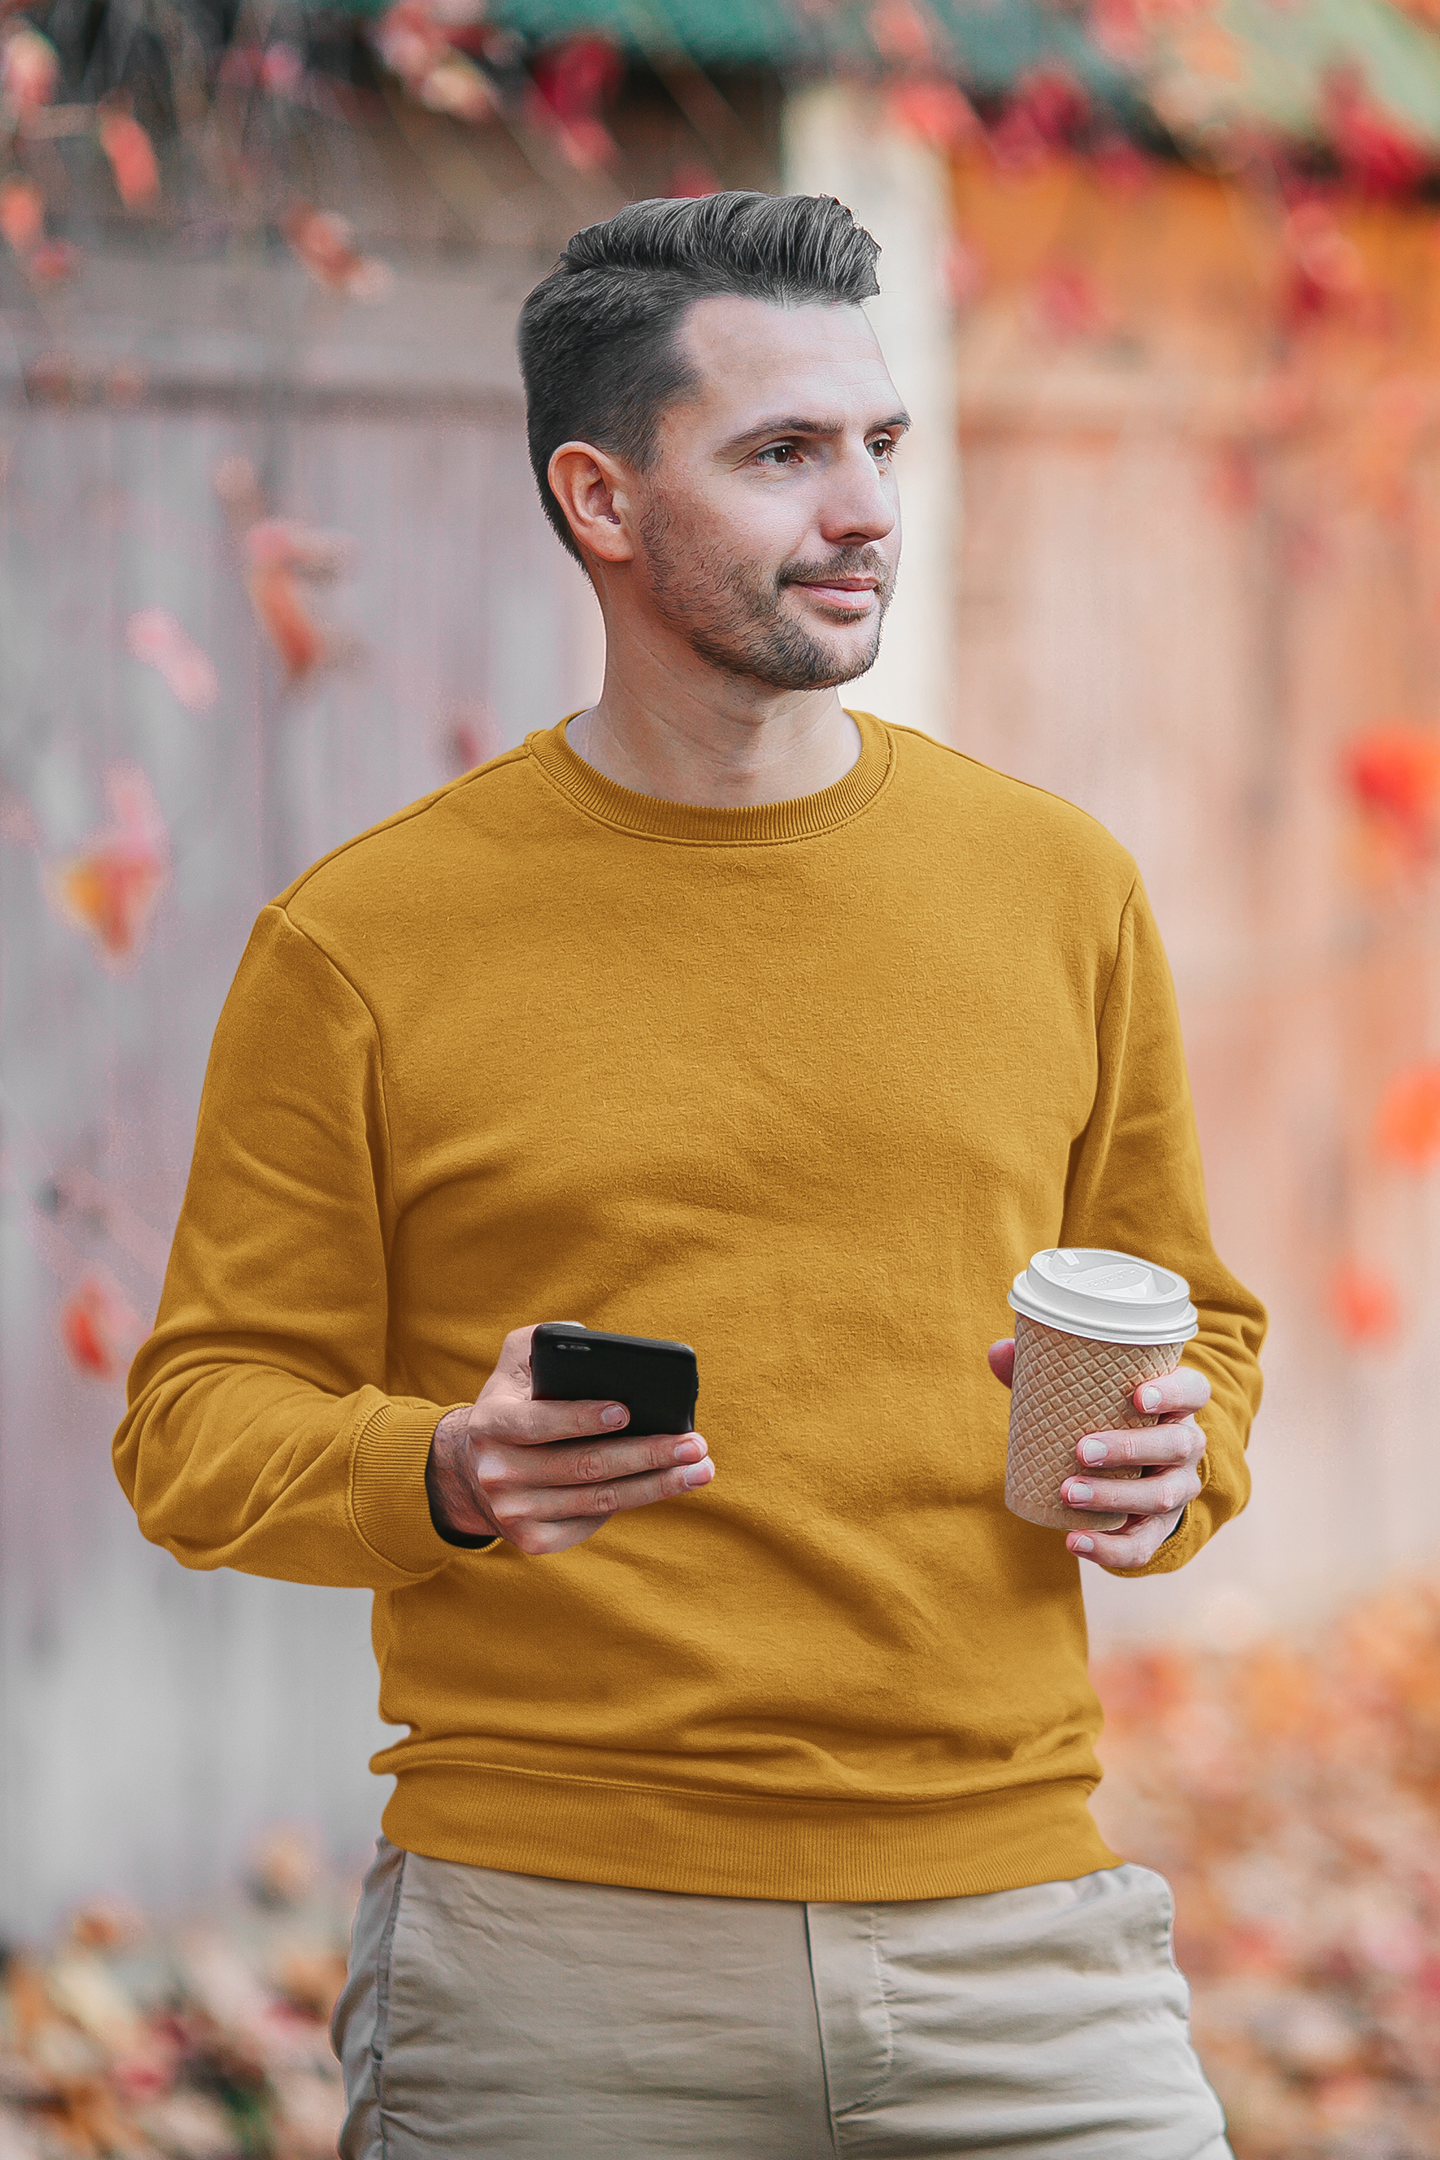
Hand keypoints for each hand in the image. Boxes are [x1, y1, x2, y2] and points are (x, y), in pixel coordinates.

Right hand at [427, 1323, 713, 1556]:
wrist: (471, 1472)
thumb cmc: (512, 1406)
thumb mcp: (512, 1367)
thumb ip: (540, 1342)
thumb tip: (586, 1334)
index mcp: (491, 1424)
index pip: (539, 1423)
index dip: (582, 1418)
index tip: (627, 1411)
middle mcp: (497, 1473)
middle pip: (585, 1466)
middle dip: (647, 1454)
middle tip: (694, 1444)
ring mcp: (514, 1512)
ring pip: (599, 1500)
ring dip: (657, 1485)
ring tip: (699, 1468)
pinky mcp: (533, 1540)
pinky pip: (592, 1521)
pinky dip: (634, 1502)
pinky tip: (667, 1485)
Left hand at [987, 1339, 1208, 1568]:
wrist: (1126, 1472)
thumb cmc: (1101, 1417)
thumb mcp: (1083, 1394)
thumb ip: (1045, 1372)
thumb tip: (999, 1352)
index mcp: (1174, 1405)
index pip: (1193, 1390)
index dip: (1174, 1392)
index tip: (1137, 1396)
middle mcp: (1185, 1446)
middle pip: (1178, 1445)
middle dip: (1130, 1449)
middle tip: (1083, 1450)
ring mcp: (1177, 1488)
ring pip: (1161, 1495)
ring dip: (1115, 1496)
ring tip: (1069, 1493)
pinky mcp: (1158, 1528)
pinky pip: (1143, 1545)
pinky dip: (1109, 1549)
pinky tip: (1074, 1541)